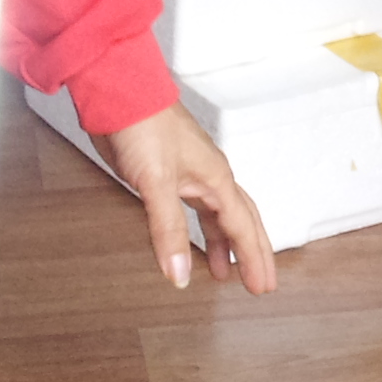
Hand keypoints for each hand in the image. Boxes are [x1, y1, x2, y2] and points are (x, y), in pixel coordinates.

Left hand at [97, 101, 278, 295]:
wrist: (119, 94)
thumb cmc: (144, 127)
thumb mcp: (156, 184)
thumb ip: (169, 231)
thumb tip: (178, 275)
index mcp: (216, 179)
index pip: (242, 228)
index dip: (252, 259)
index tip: (261, 287)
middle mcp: (210, 177)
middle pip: (241, 220)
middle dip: (251, 252)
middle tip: (260, 283)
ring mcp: (191, 174)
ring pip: (218, 215)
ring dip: (225, 243)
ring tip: (223, 272)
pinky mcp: (169, 173)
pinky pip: (196, 208)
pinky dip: (201, 229)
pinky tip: (191, 239)